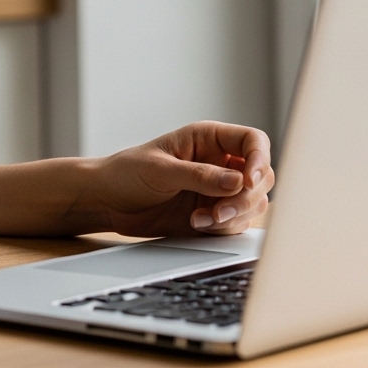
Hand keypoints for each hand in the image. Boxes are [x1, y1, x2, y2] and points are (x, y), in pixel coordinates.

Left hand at [0, 121, 272, 240]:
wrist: (106, 201)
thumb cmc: (126, 173)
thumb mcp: (161, 171)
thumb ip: (200, 176)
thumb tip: (239, 182)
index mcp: (209, 139)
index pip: (253, 141)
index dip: (259, 159)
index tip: (249, 179)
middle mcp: (220, 163)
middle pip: (261, 176)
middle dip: (246, 196)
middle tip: (220, 210)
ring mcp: (218, 189)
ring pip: (253, 203)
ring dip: (235, 214)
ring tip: (203, 220)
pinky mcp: (212, 214)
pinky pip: (236, 222)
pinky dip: (223, 227)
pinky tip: (196, 225)